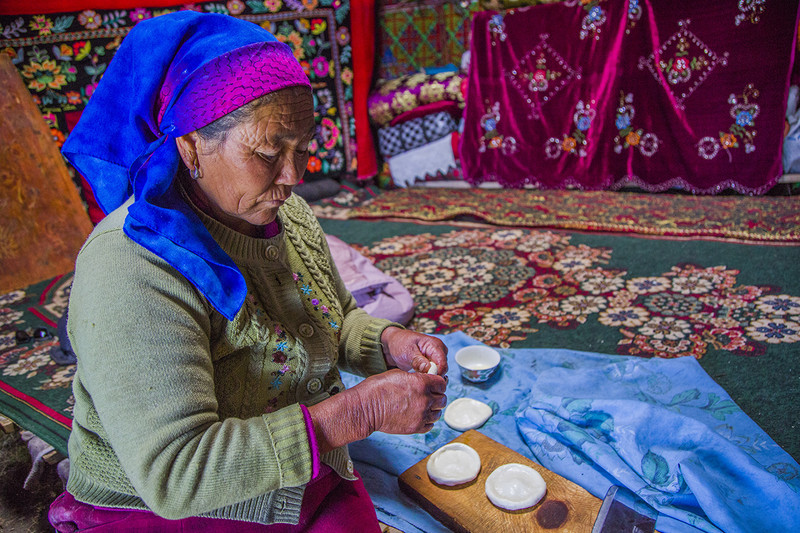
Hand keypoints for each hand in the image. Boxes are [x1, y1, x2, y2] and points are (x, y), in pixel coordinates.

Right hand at [308, 369, 446, 451]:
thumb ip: (416, 378)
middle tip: (429, 396)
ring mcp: (421, 415)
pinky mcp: (416, 427)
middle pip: (442, 399)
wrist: (366, 408)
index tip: (434, 385)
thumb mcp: (399, 375)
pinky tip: (419, 416)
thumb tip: (425, 379)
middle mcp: (425, 399)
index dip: (439, 384)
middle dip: (437, 396)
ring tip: (423, 407)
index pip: (442, 383)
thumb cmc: (378, 388)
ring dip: (433, 410)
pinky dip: (427, 421)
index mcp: (422, 383)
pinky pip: (430, 425)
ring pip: (438, 413)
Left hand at [381, 327, 447, 376]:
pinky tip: (417, 375)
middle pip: (443, 369)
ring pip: (439, 373)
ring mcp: (437, 357)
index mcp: (435, 344)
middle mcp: (440, 350)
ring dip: (429, 377)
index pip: (442, 363)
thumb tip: (428, 368)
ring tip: (416, 375)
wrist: (395, 344)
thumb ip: (417, 360)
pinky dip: (427, 376)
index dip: (436, 374)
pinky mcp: (434, 363)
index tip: (424, 380)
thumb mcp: (407, 351)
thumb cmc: (400, 344)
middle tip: (417, 377)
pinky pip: (435, 374)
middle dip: (432, 376)